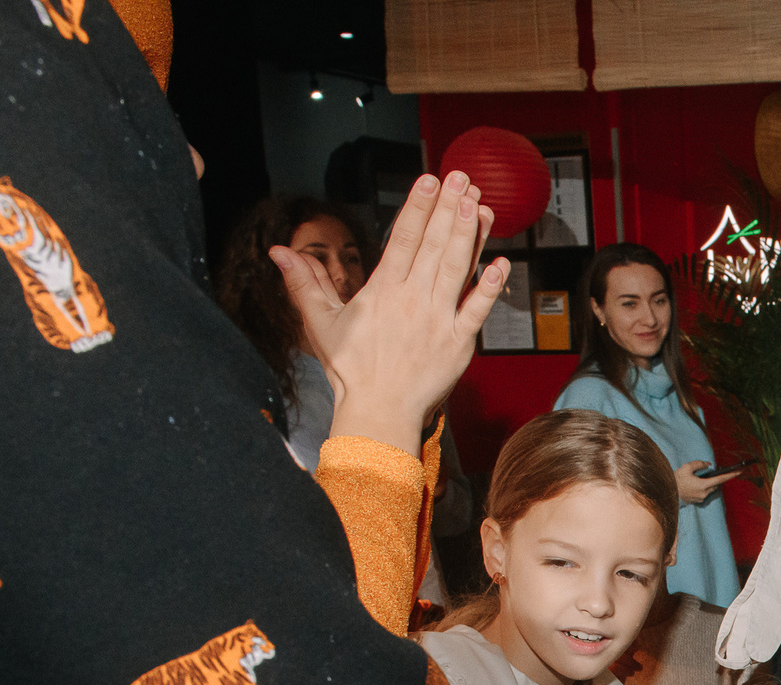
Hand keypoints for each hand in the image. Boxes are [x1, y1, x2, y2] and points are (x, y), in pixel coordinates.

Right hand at [278, 171, 506, 454]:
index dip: (418, 206)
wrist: (378, 411)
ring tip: (480, 204)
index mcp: (382, 290)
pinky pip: (478, 310)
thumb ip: (304, 283)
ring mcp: (438, 320)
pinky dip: (491, 287)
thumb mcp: (321, 323)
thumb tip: (278, 252)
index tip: (429, 180)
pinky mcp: (459, 342)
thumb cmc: (351, 370)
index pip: (402, 238)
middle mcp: (413, 299)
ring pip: (458, 268)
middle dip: (449, 208)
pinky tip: (502, 262)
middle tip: (461, 178)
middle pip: (434, 244)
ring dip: (471, 234)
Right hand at [675, 460, 742, 504]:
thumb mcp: (687, 467)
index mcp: (703, 485)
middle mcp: (704, 493)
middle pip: (716, 484)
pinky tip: (696, 483)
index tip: (739, 472)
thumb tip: (708, 465)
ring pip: (711, 489)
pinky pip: (705, 493)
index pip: (720, 479)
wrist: (667, 493)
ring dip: (709, 483)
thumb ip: (699, 464)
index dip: (731, 475)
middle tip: (713, 472)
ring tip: (701, 477)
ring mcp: (701, 498)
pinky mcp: (697, 501)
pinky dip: (704, 487)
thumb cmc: (676, 480)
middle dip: (716, 478)